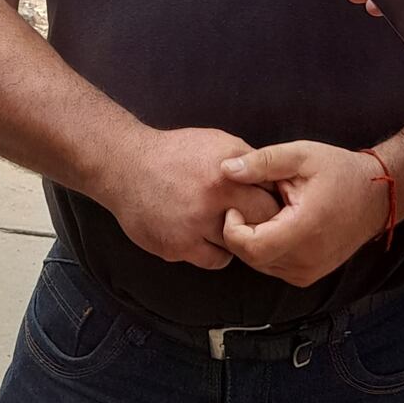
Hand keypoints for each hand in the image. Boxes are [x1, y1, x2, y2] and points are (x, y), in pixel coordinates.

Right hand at [96, 126, 280, 269]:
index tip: (275, 204)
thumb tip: (276, 179)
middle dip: (263, 223)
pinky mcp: (177, 247)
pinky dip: (217, 251)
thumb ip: (248, 161)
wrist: (127, 166)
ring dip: (239, 239)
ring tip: (231, 225)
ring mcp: (194, 227)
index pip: (271, 196)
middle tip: (260, 221)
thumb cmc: (176, 152)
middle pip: (259, 224)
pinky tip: (210, 236)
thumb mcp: (218, 142)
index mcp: (227, 173)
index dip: (275, 201)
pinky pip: (214, 260)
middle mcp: (213, 200)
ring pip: (237, 246)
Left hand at [220, 141, 389, 287]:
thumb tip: (226, 169)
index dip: (232, 228)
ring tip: (268, 211)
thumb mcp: (301, 155)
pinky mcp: (309, 275)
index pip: (250, 247)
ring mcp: (309, 272)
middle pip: (252, 257)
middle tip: (249, 204)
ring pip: (261, 264)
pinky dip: (268, 248)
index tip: (236, 206)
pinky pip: (275, 266)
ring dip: (254, 240)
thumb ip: (262, 162)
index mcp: (304, 230)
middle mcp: (306, 260)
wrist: (375, 196)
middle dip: (241, 232)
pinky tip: (277, 224)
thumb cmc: (339, 172)